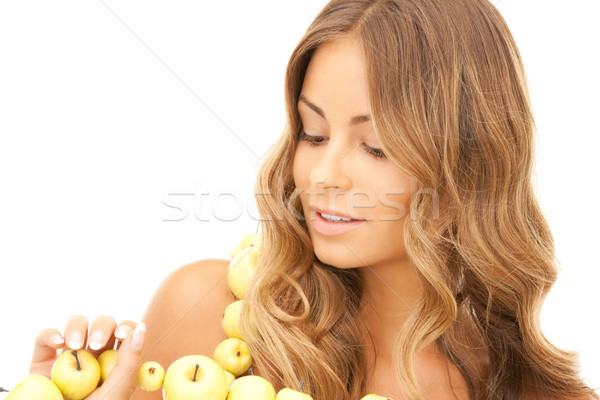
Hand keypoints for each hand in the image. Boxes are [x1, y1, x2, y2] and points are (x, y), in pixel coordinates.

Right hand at [29, 315, 144, 398]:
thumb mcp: (114, 393)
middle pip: (104, 325)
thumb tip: (141, 328)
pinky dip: (51, 334)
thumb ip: (129, 363)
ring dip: (78, 327)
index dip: (128, 327)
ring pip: (78, 323)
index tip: (123, 334)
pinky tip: (58, 344)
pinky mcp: (42, 360)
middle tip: (98, 344)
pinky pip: (46, 336)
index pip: (128, 333)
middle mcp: (94, 356)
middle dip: (103, 327)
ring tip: (75, 345)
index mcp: (116, 362)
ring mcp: (68, 355)